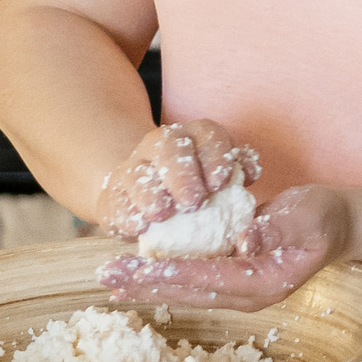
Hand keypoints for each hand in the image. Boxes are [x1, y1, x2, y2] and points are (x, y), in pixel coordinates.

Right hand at [94, 119, 258, 240]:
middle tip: (194, 202)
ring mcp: (132, 169)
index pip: (207, 134)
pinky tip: (138, 228)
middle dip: (182, 173)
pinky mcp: (111, 195)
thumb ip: (236, 172)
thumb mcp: (219, 178)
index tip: (221, 183)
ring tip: (163, 214)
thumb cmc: (197, 189)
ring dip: (151, 193)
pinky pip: (114, 201)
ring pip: (137, 173)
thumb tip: (250, 172)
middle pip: (168, 145)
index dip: (215, 155)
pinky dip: (126, 215)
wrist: (147, 198)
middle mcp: (160, 145)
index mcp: (194, 136)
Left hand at [96, 185, 353, 311]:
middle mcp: (247, 294)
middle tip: (108, 277)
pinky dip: (163, 277)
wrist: (336, 225)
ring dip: (148, 285)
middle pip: (189, 293)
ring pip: (185, 291)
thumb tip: (245, 240)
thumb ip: (278, 227)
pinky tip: (139, 273)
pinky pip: (192, 281)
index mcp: (265, 282)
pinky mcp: (232, 278)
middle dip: (147, 285)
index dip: (172, 273)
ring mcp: (238, 290)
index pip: (210, 278)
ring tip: (112, 280)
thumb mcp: (309, 215)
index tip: (138, 268)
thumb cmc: (324, 216)